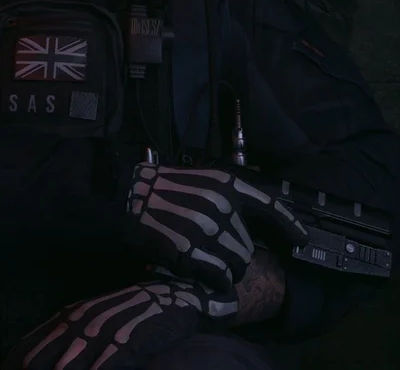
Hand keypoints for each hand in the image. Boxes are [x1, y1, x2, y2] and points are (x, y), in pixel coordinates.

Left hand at [3, 278, 237, 369]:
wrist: (183, 293)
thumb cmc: (141, 308)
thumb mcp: (107, 312)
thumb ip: (81, 325)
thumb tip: (50, 347)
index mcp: (85, 309)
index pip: (50, 330)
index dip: (31, 348)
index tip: (14, 364)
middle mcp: (96, 314)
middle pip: (61, 340)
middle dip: (42, 357)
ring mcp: (118, 323)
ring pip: (84, 347)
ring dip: (68, 362)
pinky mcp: (139, 333)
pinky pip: (116, 353)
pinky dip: (104, 364)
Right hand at [127, 164, 307, 291]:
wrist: (131, 197)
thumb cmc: (168, 189)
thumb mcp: (205, 181)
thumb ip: (231, 198)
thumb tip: (254, 226)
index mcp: (227, 184)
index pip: (269, 206)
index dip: (290, 225)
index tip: (303, 240)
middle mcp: (222, 205)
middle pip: (248, 247)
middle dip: (236, 254)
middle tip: (214, 249)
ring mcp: (206, 228)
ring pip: (237, 264)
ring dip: (226, 269)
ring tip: (206, 260)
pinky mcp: (190, 251)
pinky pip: (220, 277)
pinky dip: (215, 280)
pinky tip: (202, 272)